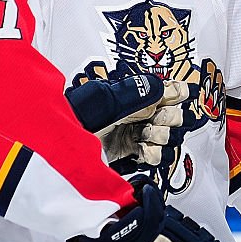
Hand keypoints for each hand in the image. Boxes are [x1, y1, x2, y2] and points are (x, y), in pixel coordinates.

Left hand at [66, 74, 190, 164]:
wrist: (64, 148)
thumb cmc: (78, 119)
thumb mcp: (105, 100)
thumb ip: (136, 93)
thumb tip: (161, 86)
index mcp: (133, 95)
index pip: (165, 90)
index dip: (175, 92)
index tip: (176, 96)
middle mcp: (137, 113)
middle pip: (173, 114)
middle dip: (168, 117)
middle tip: (155, 119)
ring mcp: (136, 134)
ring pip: (168, 136)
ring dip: (159, 136)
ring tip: (144, 136)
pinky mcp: (132, 153)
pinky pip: (157, 155)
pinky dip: (153, 153)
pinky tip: (141, 150)